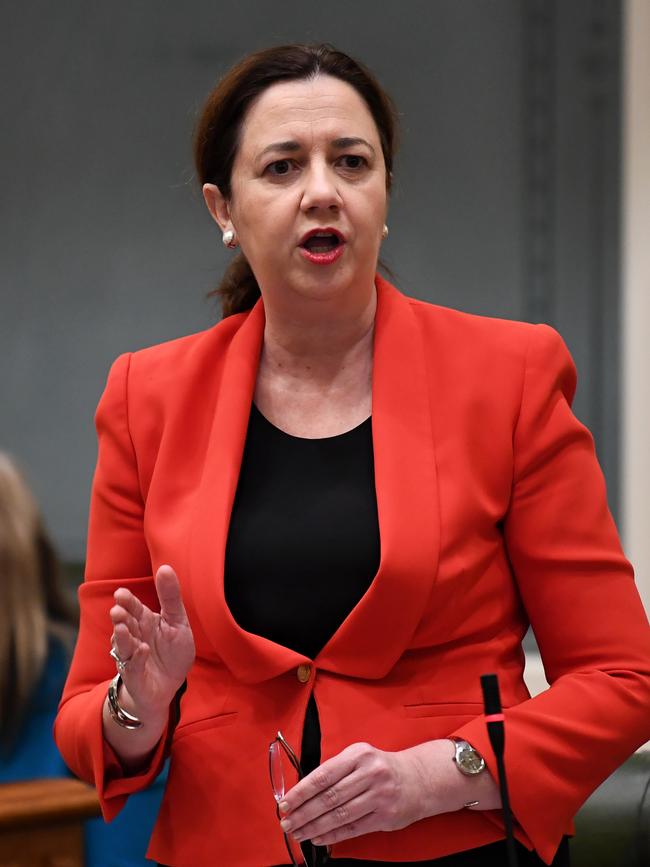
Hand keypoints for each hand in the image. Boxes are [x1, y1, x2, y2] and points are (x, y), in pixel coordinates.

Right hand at [109, 564, 195, 720]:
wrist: (169, 685)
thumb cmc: (171, 651)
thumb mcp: (177, 621)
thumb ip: (170, 597)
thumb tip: (165, 567)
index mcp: (144, 621)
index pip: (133, 607)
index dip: (127, 601)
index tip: (121, 594)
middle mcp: (134, 636)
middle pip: (124, 624)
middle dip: (120, 617)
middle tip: (117, 610)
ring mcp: (132, 656)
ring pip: (123, 645)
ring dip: (122, 637)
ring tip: (121, 628)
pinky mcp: (135, 675)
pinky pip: (133, 667)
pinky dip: (136, 659)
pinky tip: (142, 650)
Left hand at [276, 740, 455, 846]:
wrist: (418, 778)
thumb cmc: (380, 767)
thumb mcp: (360, 756)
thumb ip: (335, 770)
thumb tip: (303, 791)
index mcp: (359, 754)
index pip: (323, 775)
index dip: (301, 792)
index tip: (285, 803)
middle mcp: (370, 773)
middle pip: (330, 798)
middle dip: (304, 813)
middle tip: (287, 823)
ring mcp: (379, 796)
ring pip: (340, 815)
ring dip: (315, 827)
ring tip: (298, 833)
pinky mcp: (386, 816)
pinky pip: (353, 828)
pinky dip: (333, 835)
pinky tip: (318, 838)